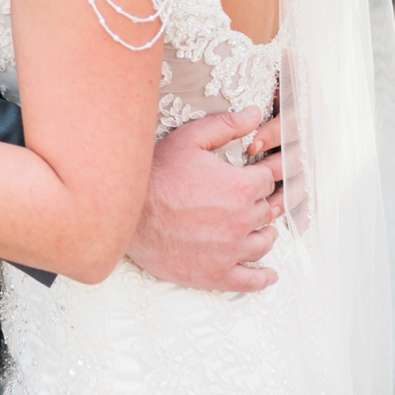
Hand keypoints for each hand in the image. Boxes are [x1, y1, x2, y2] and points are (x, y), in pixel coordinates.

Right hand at [125, 109, 285, 291]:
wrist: (125, 212)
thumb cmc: (155, 174)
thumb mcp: (190, 139)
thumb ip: (226, 125)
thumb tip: (254, 114)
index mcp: (239, 186)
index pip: (267, 180)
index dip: (261, 176)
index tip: (254, 176)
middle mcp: (241, 220)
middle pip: (267, 210)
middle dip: (262, 202)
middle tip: (255, 201)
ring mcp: (230, 250)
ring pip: (263, 242)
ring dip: (265, 234)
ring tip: (263, 230)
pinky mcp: (215, 274)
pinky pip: (250, 280)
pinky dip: (263, 277)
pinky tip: (269, 274)